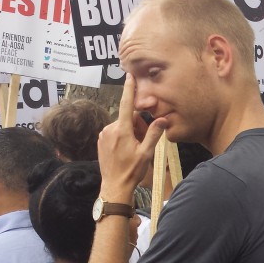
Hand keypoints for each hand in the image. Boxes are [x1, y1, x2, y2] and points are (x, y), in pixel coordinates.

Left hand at [97, 74, 166, 199]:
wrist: (114, 186)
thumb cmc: (131, 171)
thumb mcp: (146, 153)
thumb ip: (153, 134)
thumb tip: (162, 119)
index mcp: (121, 131)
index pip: (127, 105)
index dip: (129, 89)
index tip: (129, 76)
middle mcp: (110, 129)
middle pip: (128, 118)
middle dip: (137, 125)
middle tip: (143, 142)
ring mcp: (103, 134)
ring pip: (122, 125)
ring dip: (130, 132)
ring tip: (134, 148)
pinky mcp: (101, 140)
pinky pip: (115, 132)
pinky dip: (123, 136)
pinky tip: (126, 150)